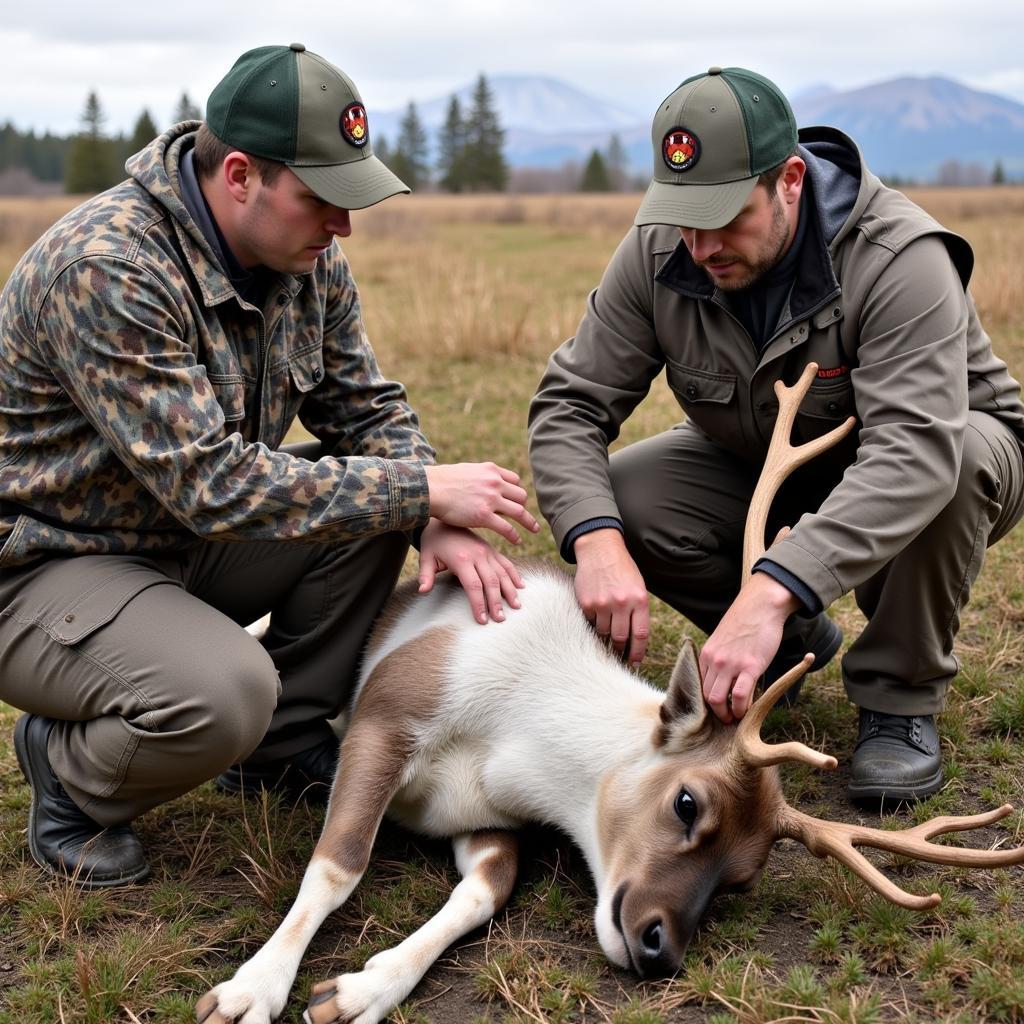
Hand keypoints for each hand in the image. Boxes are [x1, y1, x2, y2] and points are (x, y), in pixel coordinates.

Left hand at [418, 520, 524, 623]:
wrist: (443, 518)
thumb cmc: (433, 541)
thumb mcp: (426, 556)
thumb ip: (426, 574)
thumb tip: (423, 591)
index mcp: (461, 559)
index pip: (473, 586)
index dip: (479, 604)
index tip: (483, 619)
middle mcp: (478, 555)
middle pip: (491, 582)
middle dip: (496, 602)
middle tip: (500, 619)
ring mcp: (487, 552)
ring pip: (502, 573)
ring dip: (510, 590)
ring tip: (516, 606)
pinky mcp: (491, 549)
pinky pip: (506, 563)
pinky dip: (514, 574)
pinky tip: (521, 586)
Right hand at [425, 463, 539, 544]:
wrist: (430, 489)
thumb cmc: (441, 481)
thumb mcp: (466, 471)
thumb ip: (478, 476)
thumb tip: (478, 480)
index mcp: (490, 470)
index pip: (514, 480)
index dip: (515, 491)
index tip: (515, 500)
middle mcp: (494, 483)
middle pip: (520, 495)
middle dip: (522, 506)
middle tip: (522, 516)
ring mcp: (491, 499)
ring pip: (519, 512)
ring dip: (528, 522)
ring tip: (534, 530)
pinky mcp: (484, 516)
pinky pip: (506, 527)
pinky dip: (514, 535)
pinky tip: (517, 541)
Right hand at [572, 528, 648, 663]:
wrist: (600, 550)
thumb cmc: (622, 570)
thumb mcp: (638, 587)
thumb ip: (638, 610)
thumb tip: (636, 639)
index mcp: (639, 600)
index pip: (641, 635)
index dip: (638, 652)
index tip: (635, 662)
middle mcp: (622, 603)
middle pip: (621, 638)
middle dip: (620, 648)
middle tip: (619, 653)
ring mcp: (603, 604)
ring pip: (603, 633)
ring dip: (605, 635)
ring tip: (606, 631)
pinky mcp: (587, 603)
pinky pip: (590, 622)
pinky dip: (593, 623)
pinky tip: (595, 615)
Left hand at [699, 572, 800, 722]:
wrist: (761, 605)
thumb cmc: (745, 622)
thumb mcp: (723, 639)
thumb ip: (719, 658)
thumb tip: (722, 679)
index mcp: (706, 654)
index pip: (698, 685)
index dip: (707, 701)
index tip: (716, 709)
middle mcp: (714, 660)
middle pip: (705, 696)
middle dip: (715, 712)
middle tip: (726, 719)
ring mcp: (730, 664)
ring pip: (717, 699)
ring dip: (726, 714)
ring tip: (735, 719)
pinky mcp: (749, 666)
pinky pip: (739, 696)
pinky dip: (741, 708)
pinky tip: (746, 711)